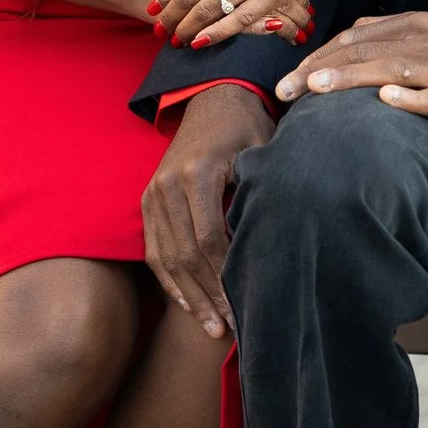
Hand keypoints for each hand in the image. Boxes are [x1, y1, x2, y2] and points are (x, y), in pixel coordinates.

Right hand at [140, 84, 272, 338]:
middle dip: (208, 296)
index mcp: (197, 172)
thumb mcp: (262, 152)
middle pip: (185, 255)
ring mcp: (153, 193)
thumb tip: (279, 247)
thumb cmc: (247, 127)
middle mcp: (168, 184)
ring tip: (212, 327)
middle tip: (229, 330)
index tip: (247, 303)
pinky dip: (170, 282)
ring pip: (165, 258)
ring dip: (188, 297)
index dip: (227, 276)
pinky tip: (189, 305)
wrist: (213, 98)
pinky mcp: (148, 200)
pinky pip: (154, 250)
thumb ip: (263, 194)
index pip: (209, 239)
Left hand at [275, 11, 427, 132]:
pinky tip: (384, 100)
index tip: (289, 76)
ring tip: (314, 89)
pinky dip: (406, 97)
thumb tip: (349, 34)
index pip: (354, 38)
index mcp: (412, 25)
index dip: (318, 55)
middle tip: (283, 90)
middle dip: (317, 70)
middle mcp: (422, 41)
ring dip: (348, 79)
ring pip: (387, 70)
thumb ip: (389, 32)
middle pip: (361, 52)